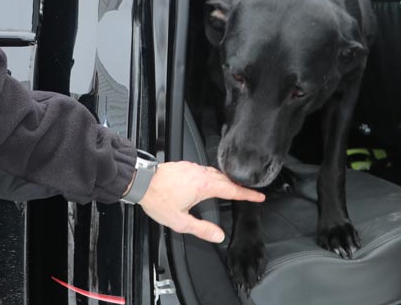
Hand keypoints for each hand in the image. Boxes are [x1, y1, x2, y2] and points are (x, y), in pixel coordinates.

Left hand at [138, 161, 264, 243]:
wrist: (141, 181)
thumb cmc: (158, 199)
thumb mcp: (181, 221)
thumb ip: (202, 229)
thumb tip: (219, 235)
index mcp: (203, 186)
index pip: (231, 190)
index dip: (247, 194)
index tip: (259, 195)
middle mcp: (199, 173)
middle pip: (225, 178)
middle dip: (239, 185)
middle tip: (249, 191)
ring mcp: (191, 167)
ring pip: (214, 172)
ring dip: (225, 179)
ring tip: (231, 186)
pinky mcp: (184, 165)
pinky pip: (203, 169)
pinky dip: (212, 174)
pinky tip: (209, 179)